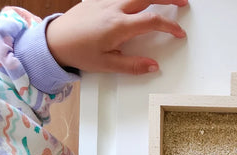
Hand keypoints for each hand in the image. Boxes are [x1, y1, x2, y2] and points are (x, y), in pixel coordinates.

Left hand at [45, 0, 187, 74]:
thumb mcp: (107, 65)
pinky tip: (139, 0)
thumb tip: (152, 66)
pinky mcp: (98, 0)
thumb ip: (132, 66)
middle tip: (182, 2)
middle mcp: (113, 10)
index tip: (179, 32)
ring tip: (165, 0)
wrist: (54, 40)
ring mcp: (105, 2)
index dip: (170, 26)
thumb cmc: (77, 51)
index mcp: (118, 26)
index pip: (152, 21)